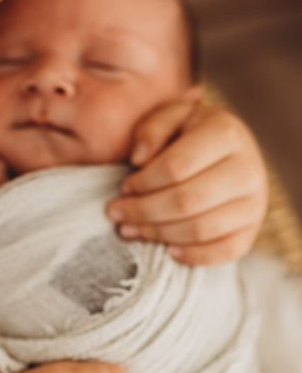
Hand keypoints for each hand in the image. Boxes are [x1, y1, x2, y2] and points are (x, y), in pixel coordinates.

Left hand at [108, 94, 267, 264]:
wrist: (229, 150)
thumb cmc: (190, 133)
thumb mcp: (170, 116)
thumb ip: (151, 130)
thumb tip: (138, 160)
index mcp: (226, 133)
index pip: (175, 167)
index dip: (143, 182)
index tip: (123, 187)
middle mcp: (248, 168)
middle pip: (187, 201)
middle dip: (144, 211)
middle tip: (117, 214)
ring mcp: (255, 202)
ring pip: (202, 228)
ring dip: (159, 234)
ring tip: (131, 230)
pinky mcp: (253, 228)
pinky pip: (227, 251)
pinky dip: (196, 256)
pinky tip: (168, 250)